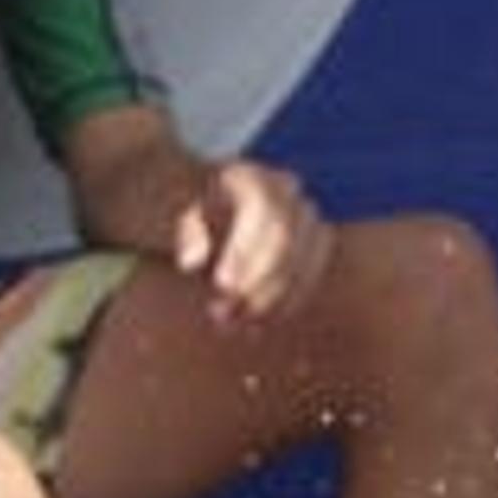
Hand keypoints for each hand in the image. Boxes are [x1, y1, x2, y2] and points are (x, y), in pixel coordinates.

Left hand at [173, 158, 336, 326]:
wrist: (212, 204)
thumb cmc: (192, 214)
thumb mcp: (180, 216)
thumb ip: (187, 233)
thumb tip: (192, 262)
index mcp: (250, 176)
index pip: (260, 208)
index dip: (245, 248)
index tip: (222, 286)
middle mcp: (286, 188)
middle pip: (285, 235)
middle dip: (259, 279)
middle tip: (229, 312)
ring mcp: (307, 212)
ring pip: (305, 256)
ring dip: (274, 295)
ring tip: (240, 321)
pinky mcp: (317, 238)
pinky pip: (313, 270)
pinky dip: (289, 300)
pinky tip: (262, 321)